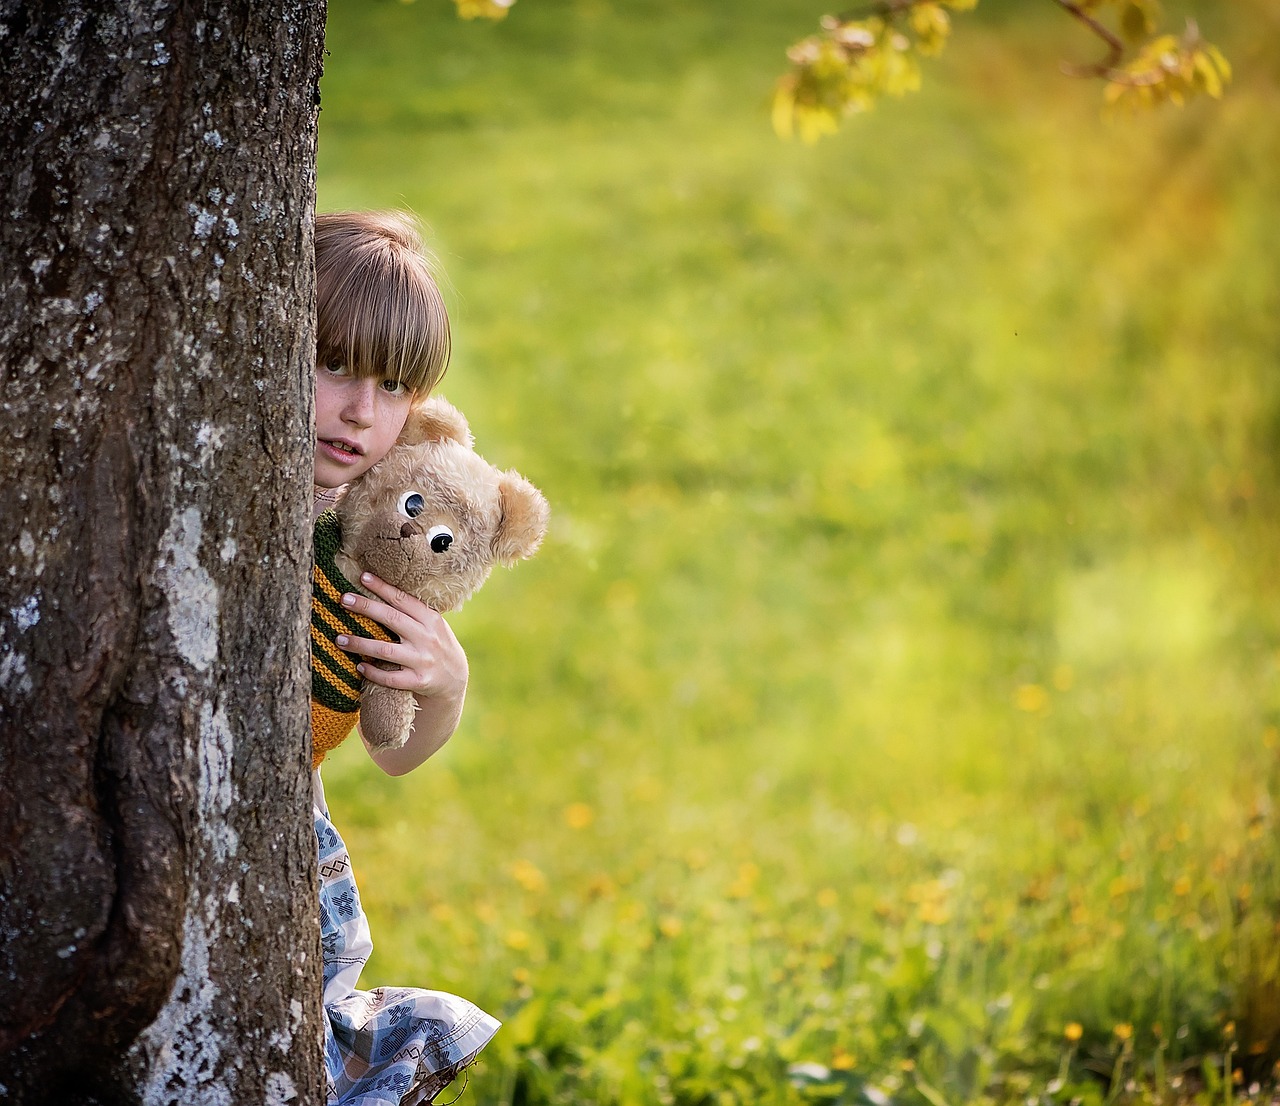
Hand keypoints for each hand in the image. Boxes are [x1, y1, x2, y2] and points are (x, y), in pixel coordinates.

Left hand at [335, 572, 468, 703]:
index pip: (403, 600)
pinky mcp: (418, 681)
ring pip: (385, 650)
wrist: (455, 679)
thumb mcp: (433, 625)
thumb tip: (380, 592)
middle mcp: (427, 638)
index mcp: (431, 619)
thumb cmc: (437, 645)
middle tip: (344, 599)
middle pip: (392, 618)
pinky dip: (373, 672)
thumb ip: (413, 613)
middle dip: (366, 607)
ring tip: (339, 639)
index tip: (363, 577)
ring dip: (360, 644)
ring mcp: (423, 660)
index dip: (382, 588)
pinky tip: (359, 666)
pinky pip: (390, 678)